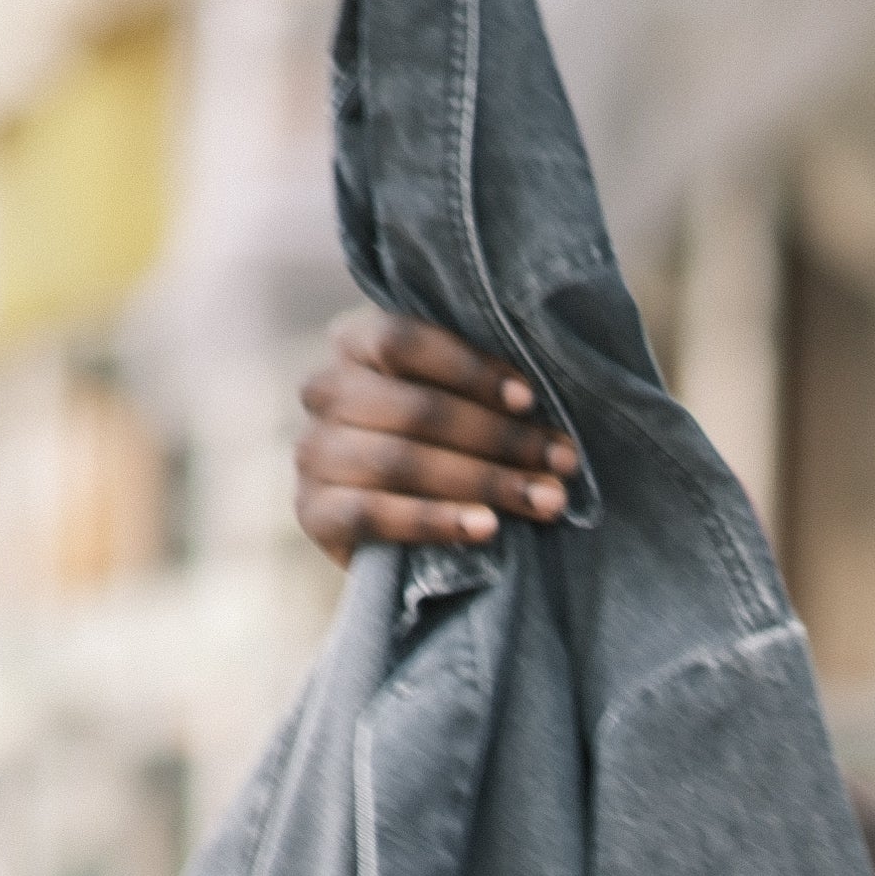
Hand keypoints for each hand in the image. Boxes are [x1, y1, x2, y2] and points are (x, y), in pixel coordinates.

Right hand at [293, 309, 579, 562]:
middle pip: (415, 408)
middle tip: (561, 462)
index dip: (468, 369)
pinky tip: (486, 527)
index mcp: (354, 343)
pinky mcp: (313, 512)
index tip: (529, 400)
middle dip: (499, 438)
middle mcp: (324, 391)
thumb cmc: (446, 449)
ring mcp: (313, 453)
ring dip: (484, 481)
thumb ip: (482, 391)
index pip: (401, 341)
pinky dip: (435, 520)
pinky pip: (373, 514)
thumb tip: (546, 403)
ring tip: (545, 500)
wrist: (396, 534)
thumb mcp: (459, 404)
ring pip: (401, 460)